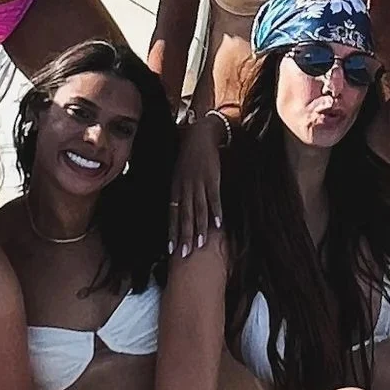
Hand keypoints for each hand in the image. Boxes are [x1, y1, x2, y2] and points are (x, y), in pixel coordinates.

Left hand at [170, 110, 224, 255]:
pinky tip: (218, 224)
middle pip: (185, 216)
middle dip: (184, 236)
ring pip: (198, 210)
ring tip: (201, 244)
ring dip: (199, 228)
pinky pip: (214, 198)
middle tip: (184, 254)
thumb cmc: (189, 156)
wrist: (199, 135)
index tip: (171, 249)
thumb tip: (178, 210)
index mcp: (175, 188)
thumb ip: (179, 192)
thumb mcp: (179, 174)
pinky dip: (216, 211)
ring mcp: (198, 184)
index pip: (173, 214)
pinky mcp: (212, 178)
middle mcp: (185, 188)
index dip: (172, 232)